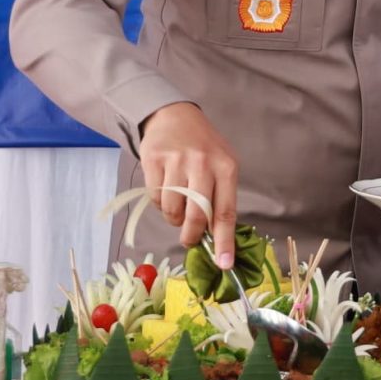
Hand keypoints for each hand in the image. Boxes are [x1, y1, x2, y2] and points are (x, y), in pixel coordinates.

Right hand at [138, 102, 239, 257]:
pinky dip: (160, 202)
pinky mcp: (154, 160)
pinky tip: (165, 189)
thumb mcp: (222, 166)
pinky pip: (155, 198)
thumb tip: (216, 240)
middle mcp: (202, 163)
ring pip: (172, 210)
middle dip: (192, 235)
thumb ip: (220, 198)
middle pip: (197, 216)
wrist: (174, 115)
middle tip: (189, 240)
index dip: (224, 242)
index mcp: (226, 167)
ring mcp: (176, 161)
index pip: (225, 212)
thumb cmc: (203, 146)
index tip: (224, 264)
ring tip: (177, 205)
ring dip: (173, 217)